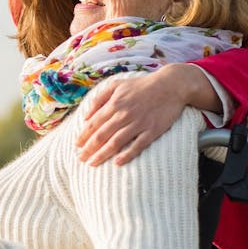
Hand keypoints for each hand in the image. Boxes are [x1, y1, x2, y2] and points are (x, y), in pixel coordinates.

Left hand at [76, 64, 218, 165]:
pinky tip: (117, 162)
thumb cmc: (141, 86)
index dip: (83, 136)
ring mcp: (139, 123)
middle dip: (89, 148)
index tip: (76, 146)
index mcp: (115, 103)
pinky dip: (127, 154)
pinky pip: (138, 145)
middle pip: (102, 135)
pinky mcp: (153, 130)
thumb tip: (85, 116)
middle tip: (80, 159)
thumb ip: (99, 98)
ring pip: (116, 142)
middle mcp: (124, 114)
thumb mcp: (117, 85)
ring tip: (92, 163)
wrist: (171, 85)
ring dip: (102, 154)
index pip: (94, 123)